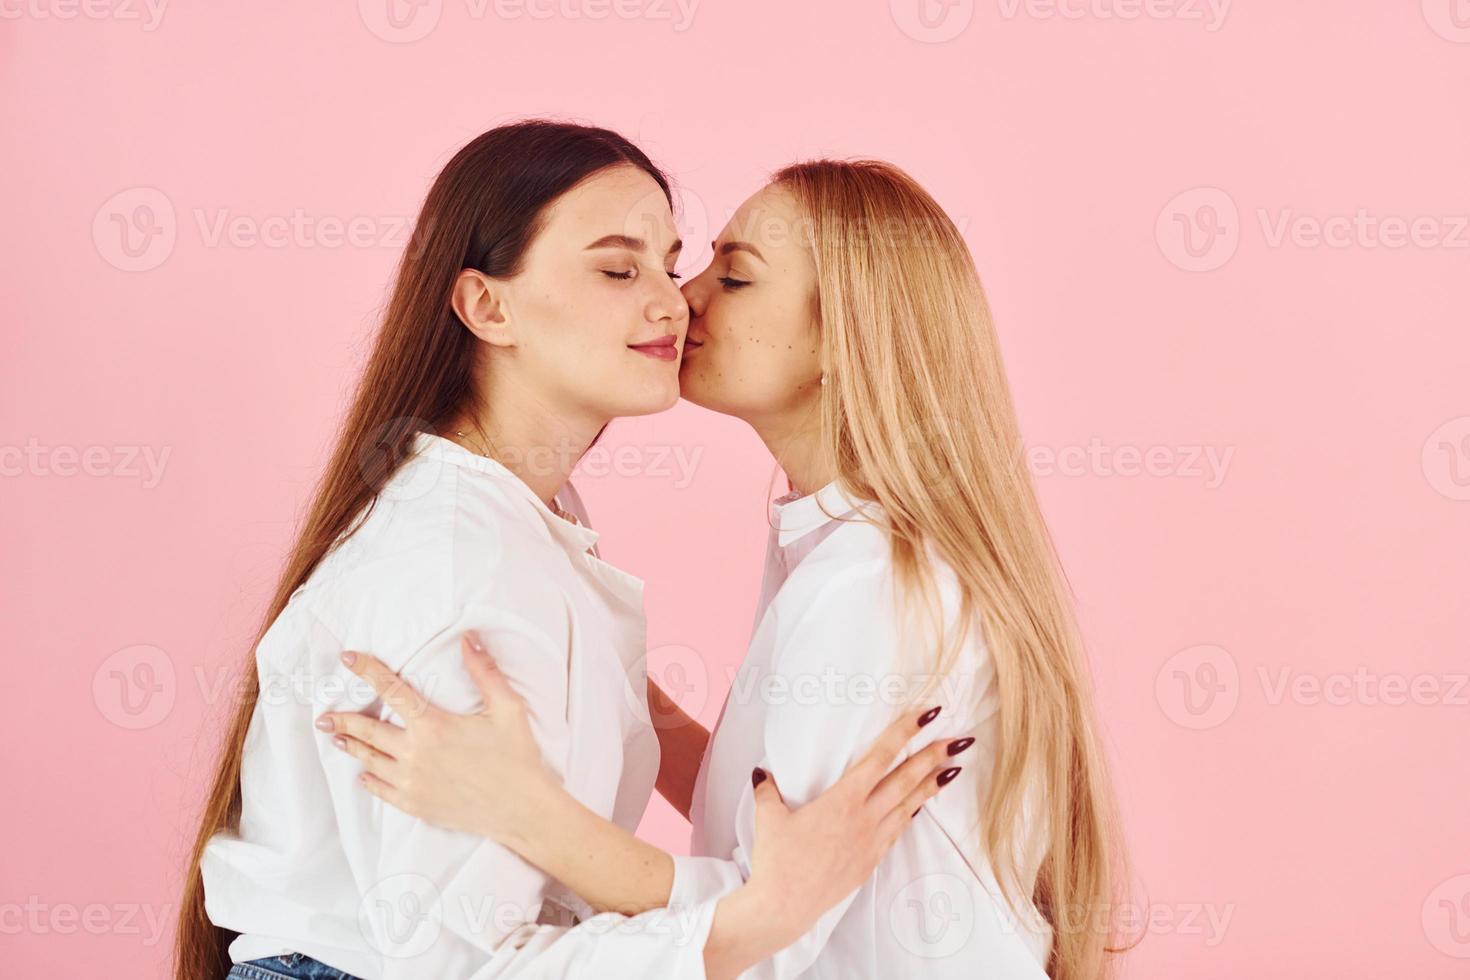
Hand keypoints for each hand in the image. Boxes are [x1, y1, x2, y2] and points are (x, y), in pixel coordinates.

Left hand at [315, 632, 557, 852]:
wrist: (521, 810)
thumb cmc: (517, 756)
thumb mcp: (508, 708)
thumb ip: (485, 671)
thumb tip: (468, 639)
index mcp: (433, 725)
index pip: (391, 690)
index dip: (368, 671)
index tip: (347, 658)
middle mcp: (415, 753)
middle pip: (368, 731)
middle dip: (343, 719)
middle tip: (323, 714)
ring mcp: (412, 782)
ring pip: (371, 760)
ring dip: (352, 746)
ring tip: (336, 738)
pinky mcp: (416, 805)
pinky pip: (382, 790)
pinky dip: (369, 780)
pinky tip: (363, 775)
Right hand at [704, 705, 971, 976]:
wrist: (785, 907)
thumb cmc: (776, 861)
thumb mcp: (768, 818)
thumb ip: (767, 790)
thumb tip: (762, 774)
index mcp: (842, 800)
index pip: (880, 757)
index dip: (904, 733)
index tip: (926, 716)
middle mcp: (864, 818)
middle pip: (906, 779)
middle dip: (933, 756)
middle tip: (958, 739)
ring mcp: (871, 841)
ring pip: (909, 806)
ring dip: (932, 785)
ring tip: (953, 769)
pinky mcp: (870, 861)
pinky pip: (898, 830)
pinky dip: (912, 813)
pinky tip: (920, 806)